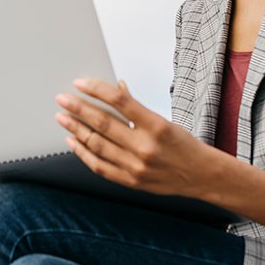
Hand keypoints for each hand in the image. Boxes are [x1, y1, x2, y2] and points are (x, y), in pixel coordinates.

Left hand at [55, 77, 217, 199]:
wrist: (202, 175)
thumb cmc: (182, 144)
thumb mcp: (164, 119)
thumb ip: (137, 107)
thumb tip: (115, 89)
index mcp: (155, 125)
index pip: (120, 101)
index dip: (97, 90)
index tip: (79, 83)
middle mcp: (145, 146)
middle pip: (103, 123)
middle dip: (78, 108)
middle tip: (62, 99)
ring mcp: (136, 166)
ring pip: (97, 144)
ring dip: (75, 129)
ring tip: (62, 117)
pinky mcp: (131, 181)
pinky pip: (100, 167)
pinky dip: (83, 153)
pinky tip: (73, 141)